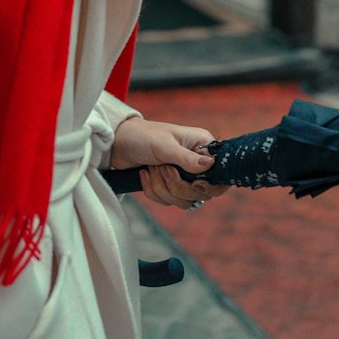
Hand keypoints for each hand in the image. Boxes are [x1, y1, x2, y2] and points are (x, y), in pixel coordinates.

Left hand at [111, 117, 227, 210]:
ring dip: (162, 188)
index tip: (194, 184)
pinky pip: (168, 202)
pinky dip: (153, 191)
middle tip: (162, 168)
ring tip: (151, 168)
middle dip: (177, 186)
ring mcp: (183, 175)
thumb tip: (211, 165)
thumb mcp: (164, 145)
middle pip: (201, 193)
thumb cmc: (142, 136)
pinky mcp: (169, 186)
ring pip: (184, 201)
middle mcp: (196, 162)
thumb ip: (186, 157)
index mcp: (201, 146)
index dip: (209, 185)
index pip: (220, 174)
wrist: (118, 143)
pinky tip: (145, 174)